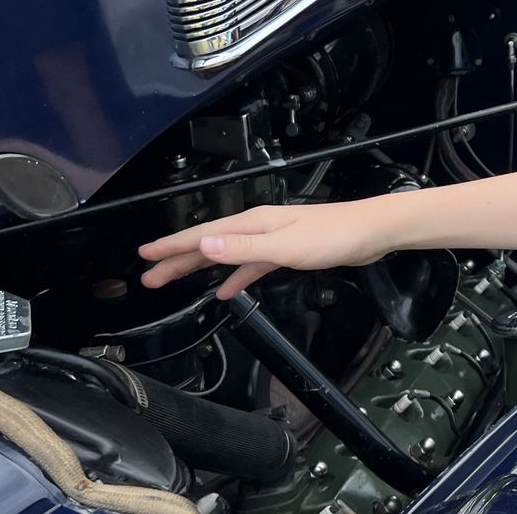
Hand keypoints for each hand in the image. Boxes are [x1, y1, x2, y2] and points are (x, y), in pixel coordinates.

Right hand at [139, 202, 389, 298]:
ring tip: (175, 282)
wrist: (370, 233)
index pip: (203, 236)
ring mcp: (271, 239)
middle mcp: (257, 228)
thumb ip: (244, 249)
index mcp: (253, 224)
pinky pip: (250, 266)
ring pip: (226, 257)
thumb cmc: (333, 236)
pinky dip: (235, 278)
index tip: (145, 255)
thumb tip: (204, 247)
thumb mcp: (285, 247)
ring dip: (201, 270)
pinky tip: (225, 292)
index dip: (172, 246)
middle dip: (177, 260)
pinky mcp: (286, 252)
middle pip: (209, 245)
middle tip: (149, 277)